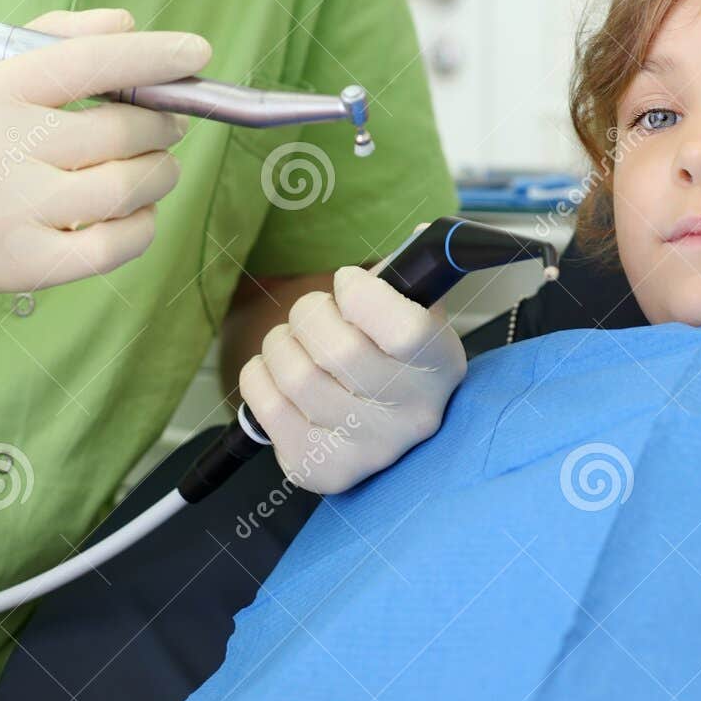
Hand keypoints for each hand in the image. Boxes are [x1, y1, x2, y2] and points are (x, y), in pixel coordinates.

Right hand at [0, 7, 210, 294]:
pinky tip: (134, 212)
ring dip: (160, 171)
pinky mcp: (26, 264)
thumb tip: (127, 26)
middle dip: (162, 123)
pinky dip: (142, 225)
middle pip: (121, 128)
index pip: (89, 62)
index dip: (153, 56)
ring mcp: (13, 210)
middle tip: (166, 123)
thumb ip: (55, 40)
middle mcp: (2, 149)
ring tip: (154, 166)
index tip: (194, 54)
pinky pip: (115, 245)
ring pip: (127, 185)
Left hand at [238, 266, 466, 493]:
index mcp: (442, 366)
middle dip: (311, 313)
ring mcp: (366, 449)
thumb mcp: (415, 311)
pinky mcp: (320, 469)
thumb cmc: (392, 354)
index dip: (360, 293)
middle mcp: (412, 415)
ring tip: (294, 342)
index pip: (401, 328)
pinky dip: (259, 375)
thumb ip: (411, 274)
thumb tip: (426, 232)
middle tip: (315, 312)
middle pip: (337, 349)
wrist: (380, 421)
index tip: (348, 285)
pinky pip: (263, 403)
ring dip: (281, 342)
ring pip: (294, 375)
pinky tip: (278, 373)